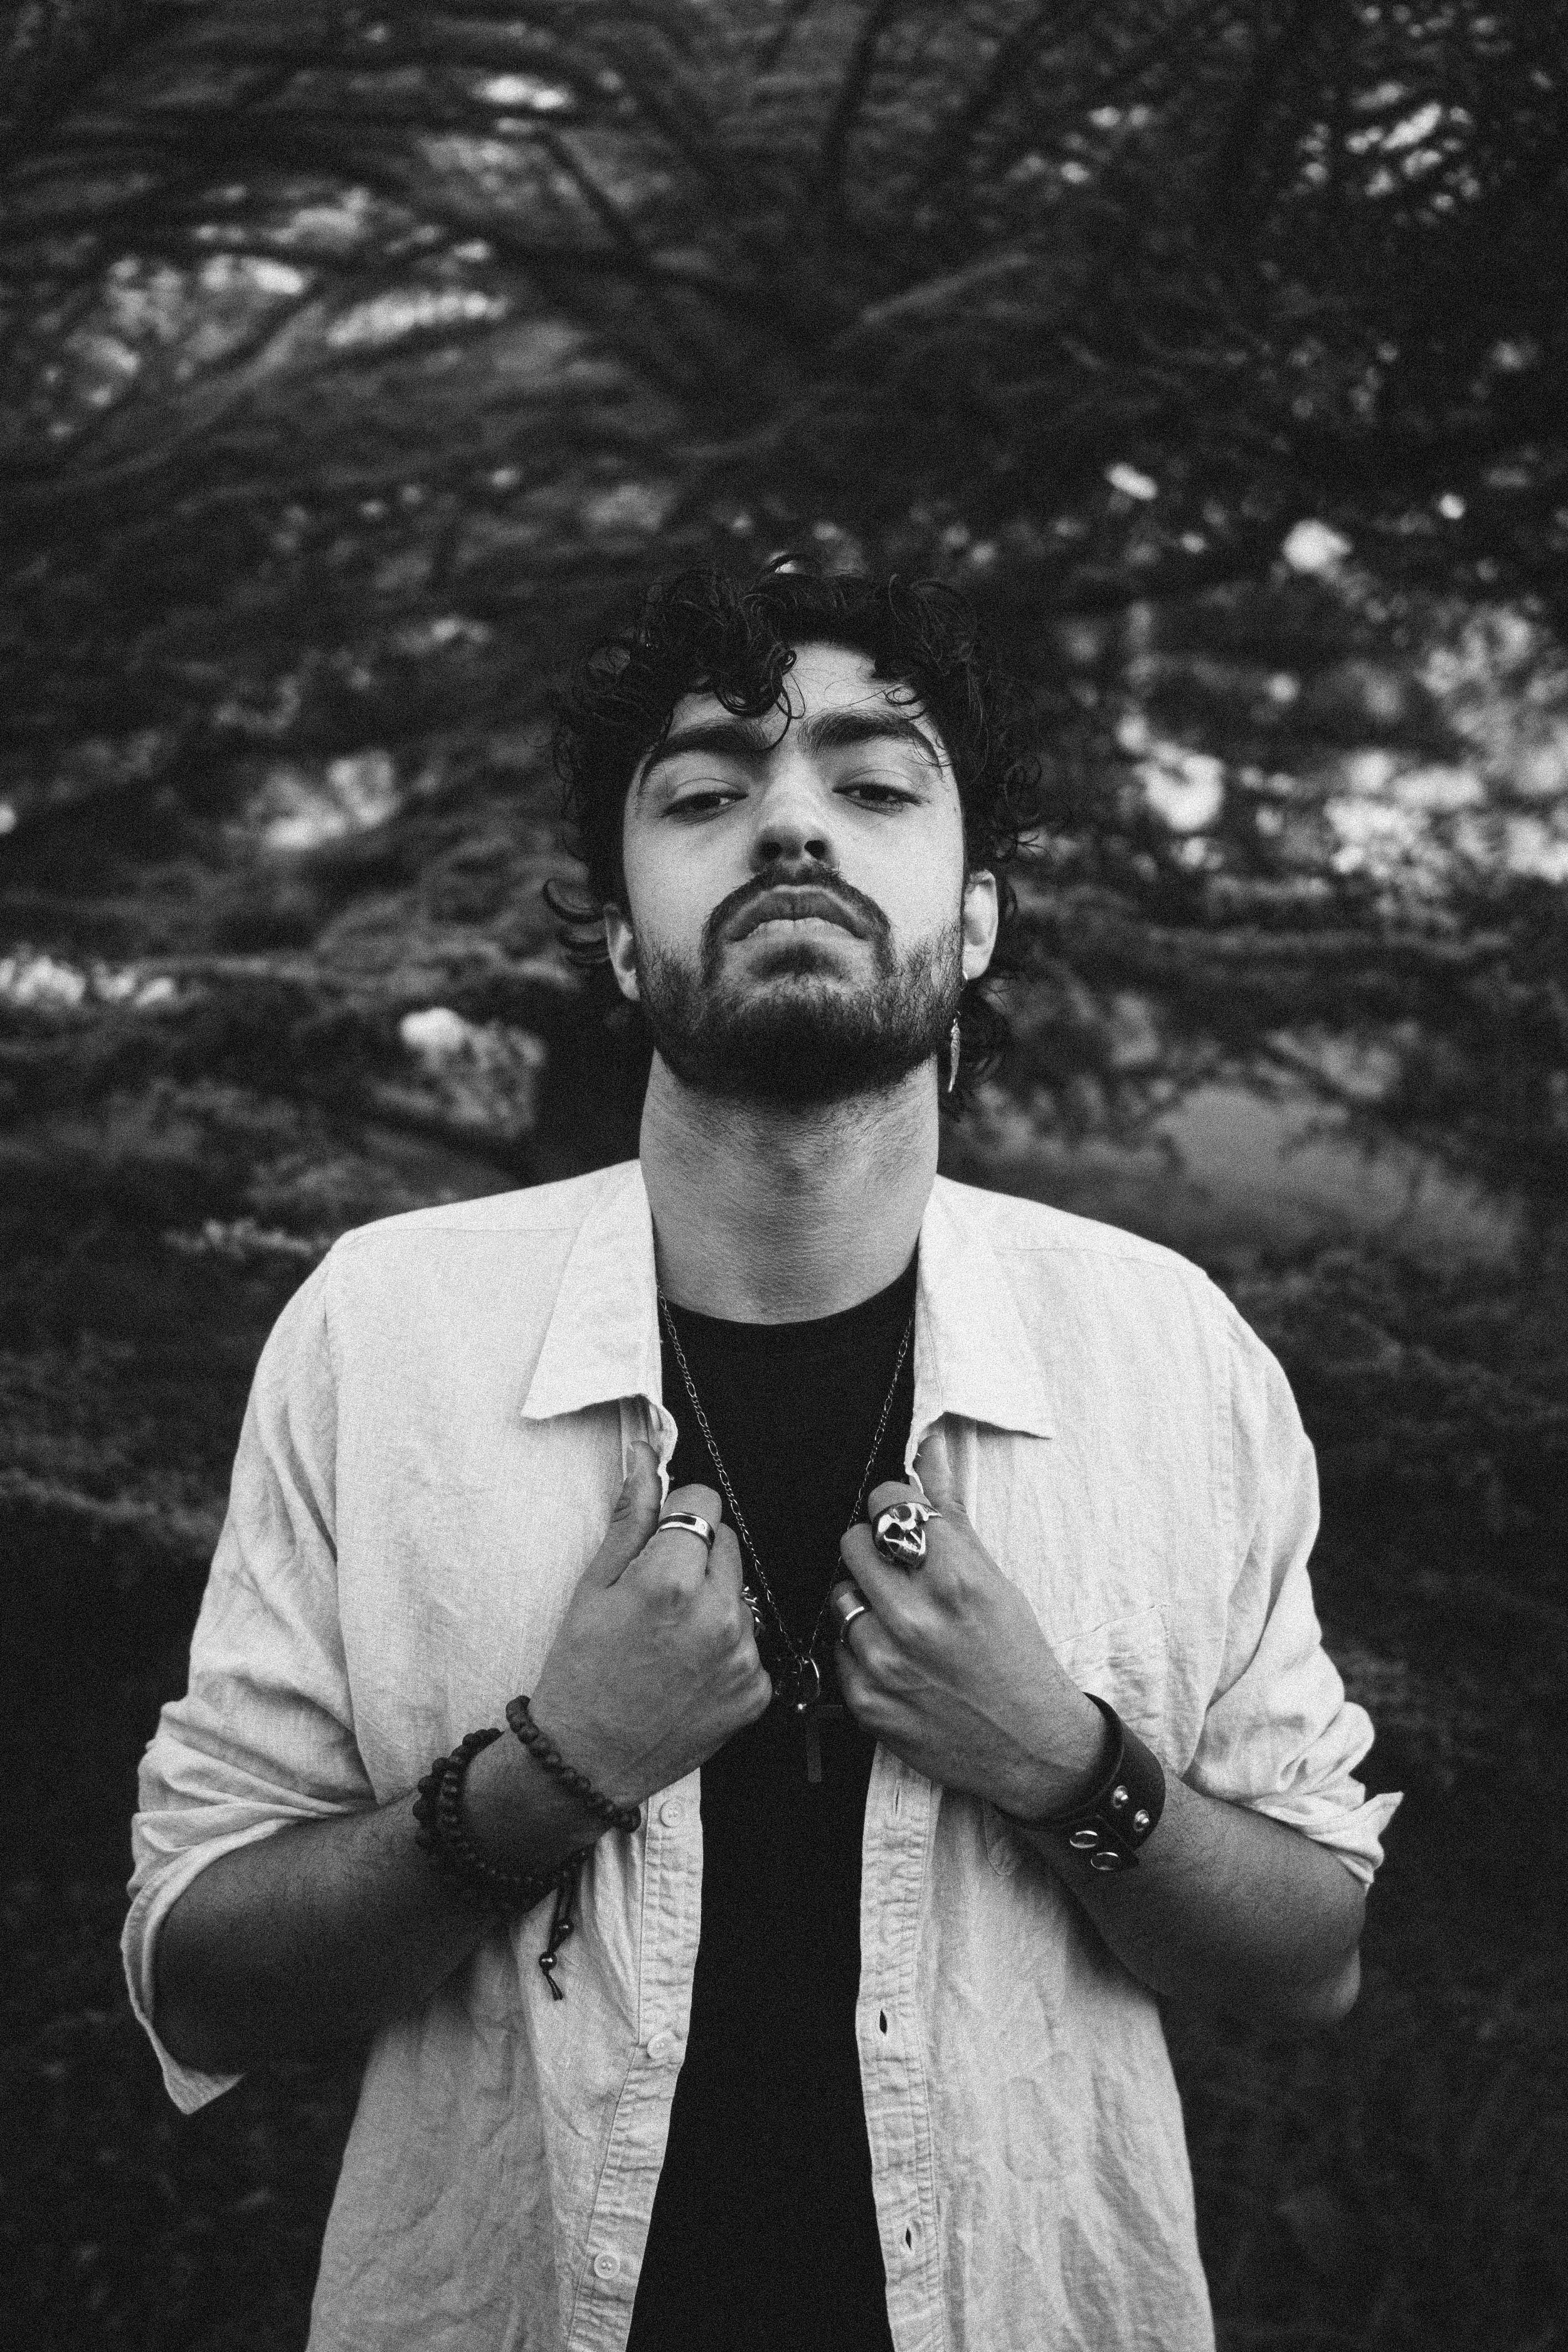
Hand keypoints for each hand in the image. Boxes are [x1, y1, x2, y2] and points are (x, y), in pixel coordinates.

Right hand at [525, 1443, 772, 1808]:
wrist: (585, 1762)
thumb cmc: (580, 1671)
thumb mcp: (593, 1586)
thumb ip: (632, 1517)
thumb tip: (647, 1459)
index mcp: (671, 1579)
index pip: (704, 1502)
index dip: (678, 1516)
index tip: (660, 1539)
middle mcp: (717, 1614)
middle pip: (728, 1543)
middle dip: (697, 1556)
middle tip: (657, 1596)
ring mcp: (742, 1655)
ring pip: (740, 1593)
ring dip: (713, 1602)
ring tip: (670, 1638)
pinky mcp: (756, 1691)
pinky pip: (751, 1642)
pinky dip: (725, 1649)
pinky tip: (687, 1669)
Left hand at [831, 1426, 1103, 1814]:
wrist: (1031, 1746)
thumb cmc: (1017, 1655)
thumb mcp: (995, 1579)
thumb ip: (951, 1512)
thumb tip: (927, 1446)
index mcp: (955, 1579)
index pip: (888, 1504)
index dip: (895, 1507)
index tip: (906, 1521)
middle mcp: (915, 1619)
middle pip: (853, 1542)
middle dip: (875, 1548)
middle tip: (901, 1569)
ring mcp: (885, 1662)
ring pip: (841, 1595)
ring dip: (865, 1600)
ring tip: (902, 1619)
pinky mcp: (865, 1701)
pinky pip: (838, 1647)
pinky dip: (860, 1647)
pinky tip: (895, 1656)